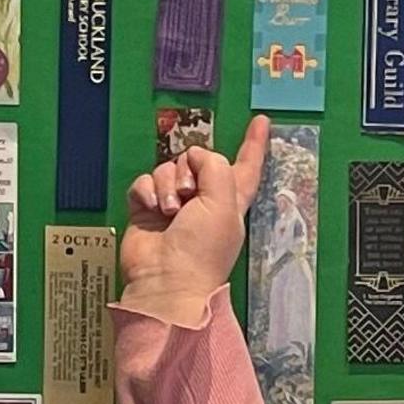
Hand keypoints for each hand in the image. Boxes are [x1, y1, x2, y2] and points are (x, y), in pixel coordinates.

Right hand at [120, 116, 268, 317]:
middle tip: (189, 195)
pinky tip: (152, 208)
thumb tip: (194, 157)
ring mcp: (172, 205)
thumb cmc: (201, 252)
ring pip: (168, 168)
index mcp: (230, 202)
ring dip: (168, 185)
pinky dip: (146, 191)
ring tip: (170, 211)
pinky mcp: (146, 209)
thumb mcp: (223, 204)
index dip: (254, 144)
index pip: (246, 166)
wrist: (165, 281)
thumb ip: (215, 167)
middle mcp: (203, 201)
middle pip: (196, 160)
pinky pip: (144, 182)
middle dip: (190, 170)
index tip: (260, 121)